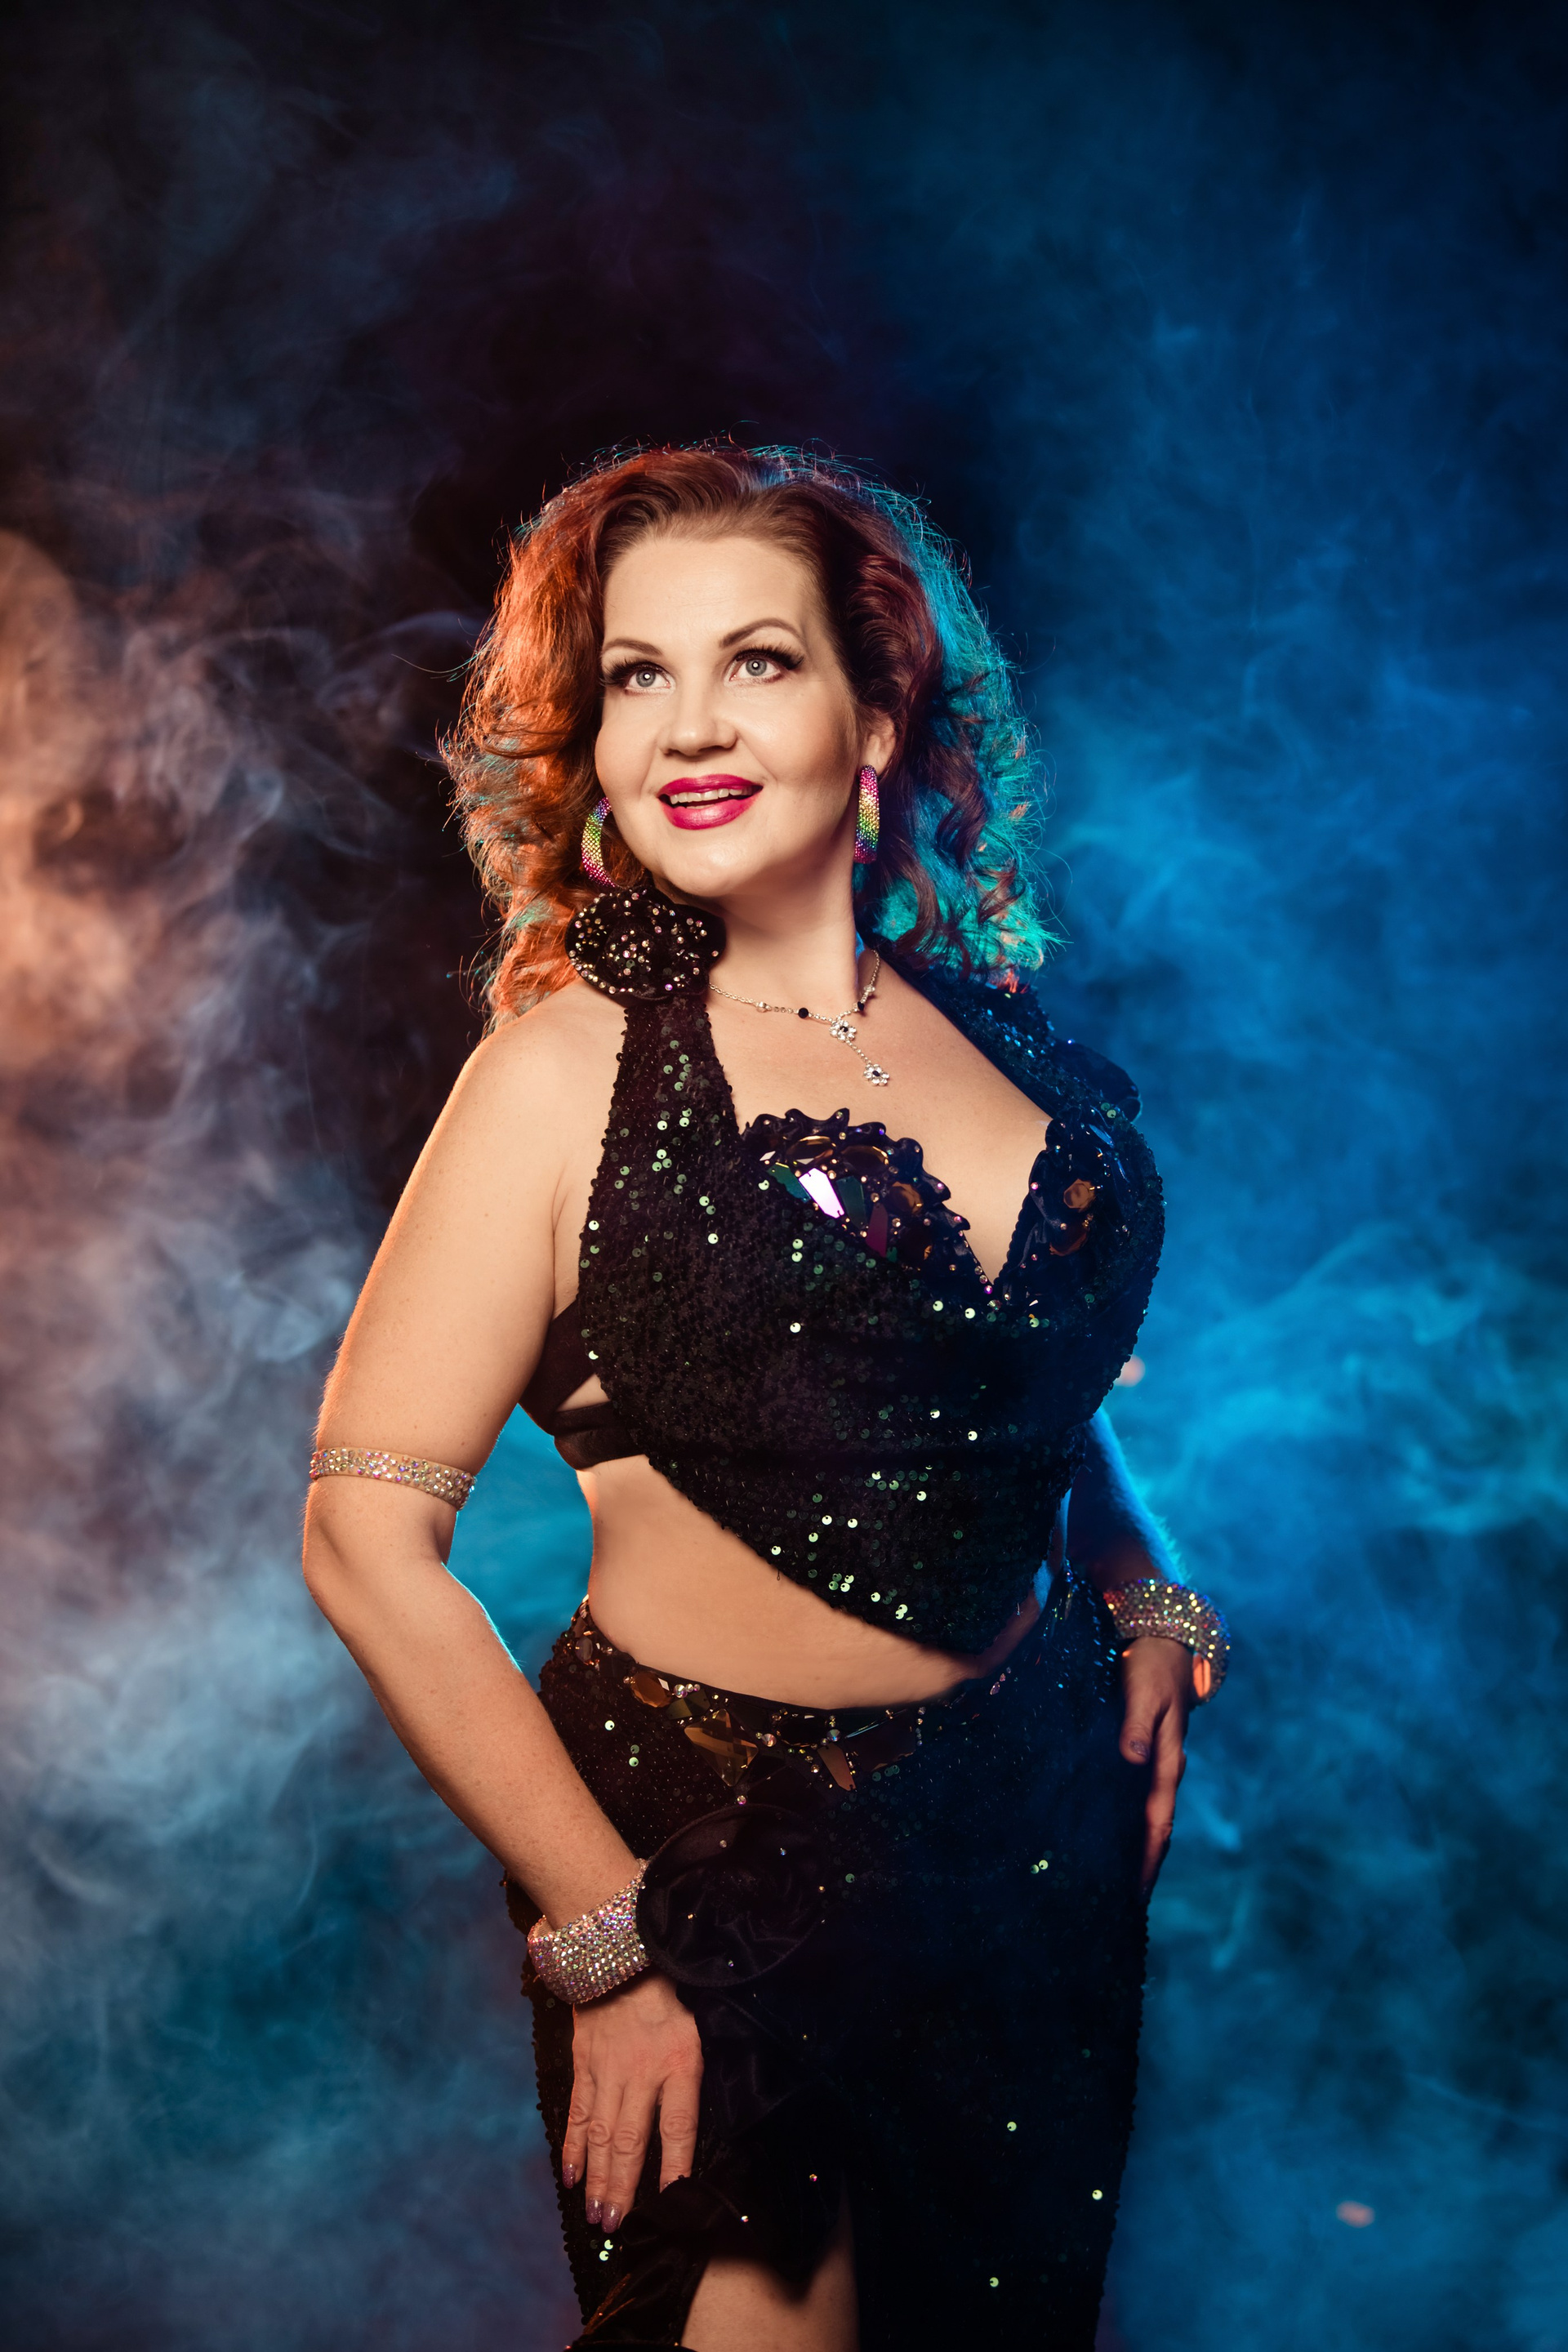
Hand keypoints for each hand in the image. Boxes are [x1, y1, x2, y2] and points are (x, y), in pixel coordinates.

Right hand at [561, 1969, 702, 2235]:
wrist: (623, 1959)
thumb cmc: (670, 2002)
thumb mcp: (697, 2032)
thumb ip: (692, 2078)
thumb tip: (691, 2131)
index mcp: (679, 2063)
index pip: (679, 2126)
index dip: (675, 2166)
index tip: (671, 2202)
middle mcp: (642, 2072)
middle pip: (632, 2141)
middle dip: (623, 2188)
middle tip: (616, 2225)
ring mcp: (608, 2070)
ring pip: (602, 2134)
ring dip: (598, 2178)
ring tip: (596, 2214)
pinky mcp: (584, 2066)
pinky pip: (579, 2113)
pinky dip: (574, 2147)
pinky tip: (571, 2176)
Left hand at [1118, 1635, 1191, 1891]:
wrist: (1162, 1641)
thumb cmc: (1152, 1666)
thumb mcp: (1144, 1692)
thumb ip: (1136, 1725)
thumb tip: (1131, 1759)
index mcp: (1168, 1761)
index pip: (1159, 1821)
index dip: (1149, 1858)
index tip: (1137, 1893)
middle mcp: (1162, 1769)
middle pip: (1153, 1827)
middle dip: (1141, 1864)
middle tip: (1118, 1904)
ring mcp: (1152, 1763)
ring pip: (1142, 1814)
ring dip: (1130, 1845)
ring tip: (1107, 1879)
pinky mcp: (1139, 1752)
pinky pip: (1131, 1795)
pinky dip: (1121, 1818)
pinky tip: (1102, 1831)